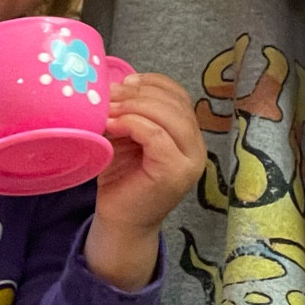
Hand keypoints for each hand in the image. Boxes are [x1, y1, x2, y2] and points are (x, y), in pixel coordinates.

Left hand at [86, 72, 204, 289]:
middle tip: (108, 95)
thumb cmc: (122, 179)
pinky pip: (157, 135)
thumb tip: (114, 82)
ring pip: (168, 116)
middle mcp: (197, 147)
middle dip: (138, 93)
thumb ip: (131, 112)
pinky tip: (112, 124)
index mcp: (189, 135)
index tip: (122, 82)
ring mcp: (191, 161)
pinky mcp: (176, 172)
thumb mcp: (128, 137)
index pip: (179, 95)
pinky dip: (132, 123)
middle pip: (175, 103)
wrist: (120, 221)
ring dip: (133, 106)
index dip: (151, 83)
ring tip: (107, 108)